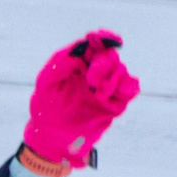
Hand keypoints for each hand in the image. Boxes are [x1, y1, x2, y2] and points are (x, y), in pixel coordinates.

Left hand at [22, 29, 138, 172]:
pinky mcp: (115, 103)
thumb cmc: (46, 108)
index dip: (101, 40)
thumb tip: (80, 48)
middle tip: (92, 80)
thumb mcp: (47, 83)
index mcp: (76, 64)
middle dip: (105, 63)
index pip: (92, 46)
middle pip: (109, 57)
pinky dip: (128, 87)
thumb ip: (60, 63)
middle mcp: (93, 73)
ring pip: (121, 71)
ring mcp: (105, 88)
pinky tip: (119, 92)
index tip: (107, 39)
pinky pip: (130, 89)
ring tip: (97, 93)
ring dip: (113, 78)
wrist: (53, 138)